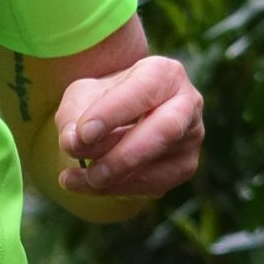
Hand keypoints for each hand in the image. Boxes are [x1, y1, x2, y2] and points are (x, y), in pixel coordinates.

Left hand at [55, 54, 203, 197]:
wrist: (123, 116)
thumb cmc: (104, 99)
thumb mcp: (82, 95)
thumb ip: (73, 114)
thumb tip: (73, 142)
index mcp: (164, 73)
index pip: (143, 90)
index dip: (113, 112)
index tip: (83, 133)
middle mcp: (186, 103)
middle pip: (165, 130)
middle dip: (125, 155)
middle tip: (91, 171)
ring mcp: (190, 137)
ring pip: (159, 164)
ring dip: (114, 180)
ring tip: (73, 179)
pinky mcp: (184, 166)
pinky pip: (152, 185)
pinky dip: (115, 189)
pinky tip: (85, 185)